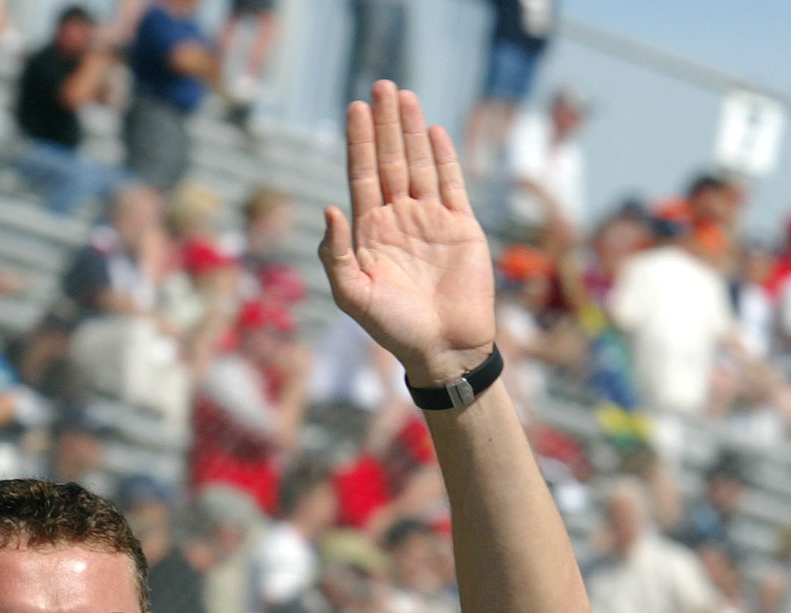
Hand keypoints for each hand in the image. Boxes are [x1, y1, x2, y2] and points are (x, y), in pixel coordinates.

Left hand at [319, 82, 494, 387]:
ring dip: (412, 130)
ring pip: (419, 164)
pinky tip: (435, 131)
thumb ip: (334, 254)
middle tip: (381, 84)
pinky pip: (452, 185)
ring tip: (405, 95)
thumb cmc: (393, 328)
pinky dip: (444, 157)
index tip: (355, 108)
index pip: (361, 177)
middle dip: (384, 124)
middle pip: (389, 161)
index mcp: (369, 234)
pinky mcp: (462, 228)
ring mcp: (430, 221)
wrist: (442, 348)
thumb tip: (329, 207)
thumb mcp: (352, 295)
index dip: (358, 142)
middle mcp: (399, 221)